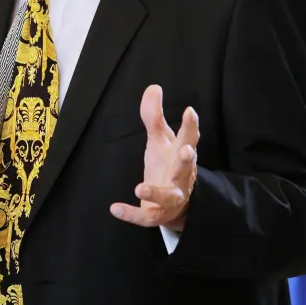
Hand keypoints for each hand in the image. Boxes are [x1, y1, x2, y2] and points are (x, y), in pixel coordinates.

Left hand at [110, 85, 199, 231]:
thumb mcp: (160, 140)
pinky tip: (115, 208)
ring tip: (139, 188)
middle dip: (187, 159)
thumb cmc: (167, 165)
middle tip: (186, 151)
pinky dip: (131, 214)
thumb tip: (153, 87)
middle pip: (186, 167)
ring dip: (156, 193)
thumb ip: (155, 116)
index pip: (189, 137)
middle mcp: (180, 176)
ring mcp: (171, 197)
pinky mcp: (158, 214)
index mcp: (181, 154)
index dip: (191, 125)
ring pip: (169, 197)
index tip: (189, 111)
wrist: (174, 204)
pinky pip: (146, 217)